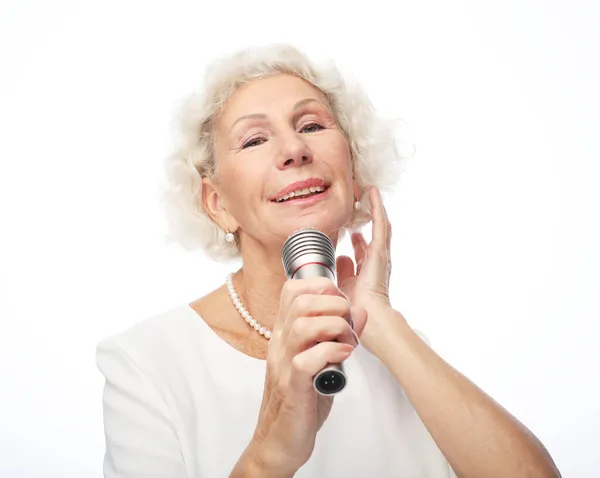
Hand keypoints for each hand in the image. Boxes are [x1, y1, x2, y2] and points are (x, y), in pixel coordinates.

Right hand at [242, 277, 366, 475]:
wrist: (279, 440)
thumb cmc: (300, 398)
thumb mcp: (319, 360)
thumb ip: (336, 335)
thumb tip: (359, 311)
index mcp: (285, 334)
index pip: (292, 291)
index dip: (320, 285)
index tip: (340, 298)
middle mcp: (281, 344)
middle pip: (298, 302)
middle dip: (332, 303)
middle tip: (348, 320)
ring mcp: (284, 365)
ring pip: (301, 326)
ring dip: (333, 326)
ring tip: (348, 339)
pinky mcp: (292, 388)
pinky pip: (306, 361)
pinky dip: (330, 352)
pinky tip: (343, 356)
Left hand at [337, 187, 399, 346]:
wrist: (369, 316)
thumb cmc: (355, 307)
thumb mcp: (343, 285)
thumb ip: (341, 271)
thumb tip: (340, 257)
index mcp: (364, 273)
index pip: (361, 251)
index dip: (355, 240)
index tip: (348, 229)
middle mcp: (375, 262)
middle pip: (372, 236)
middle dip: (367, 221)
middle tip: (360, 205)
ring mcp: (380, 256)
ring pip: (379, 227)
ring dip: (375, 209)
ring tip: (369, 193)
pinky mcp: (380, 251)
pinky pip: (380, 225)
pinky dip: (377, 208)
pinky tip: (373, 194)